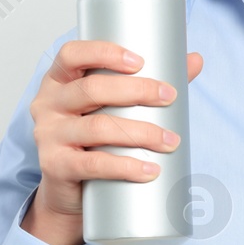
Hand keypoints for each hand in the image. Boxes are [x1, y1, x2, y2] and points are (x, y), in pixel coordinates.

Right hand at [25, 40, 203, 244]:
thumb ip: (152, 81)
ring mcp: (48, 135)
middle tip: (169, 97)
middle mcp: (48, 104)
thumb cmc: (95, 139)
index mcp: (59, 80)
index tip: (140, 61)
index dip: (104, 53)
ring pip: (97, 128)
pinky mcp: (55, 166)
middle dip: (137, 91)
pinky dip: (125, 167)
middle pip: (91, 89)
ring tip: (170, 141)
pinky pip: (92, 164)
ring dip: (141, 132)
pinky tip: (150, 170)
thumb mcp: (115, 106)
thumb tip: (195, 59)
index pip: (72, 54)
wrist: (70, 191)